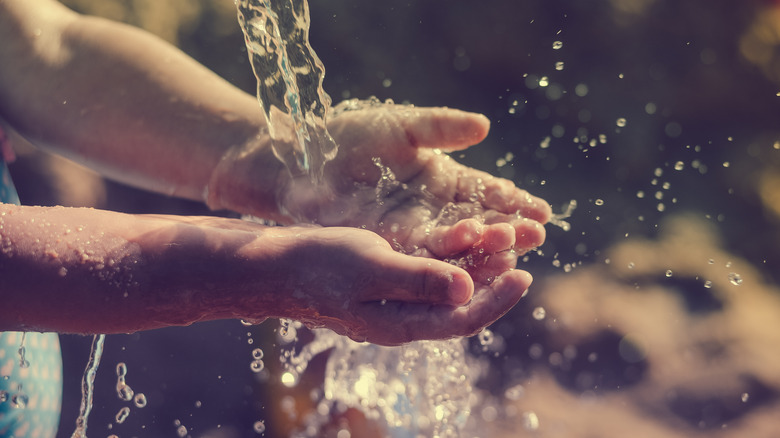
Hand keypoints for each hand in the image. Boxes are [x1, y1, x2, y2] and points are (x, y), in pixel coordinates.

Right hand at [250, 225, 531, 345]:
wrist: (276, 265)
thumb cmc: (319, 263)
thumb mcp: (372, 266)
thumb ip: (419, 280)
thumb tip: (466, 292)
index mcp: (401, 323)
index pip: (463, 319)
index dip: (497, 300)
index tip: (526, 273)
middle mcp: (401, 319)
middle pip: (459, 308)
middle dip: (493, 283)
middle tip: (523, 255)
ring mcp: (391, 303)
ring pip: (445, 291)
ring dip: (475, 271)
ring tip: (503, 247)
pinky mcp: (383, 284)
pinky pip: (427, 277)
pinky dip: (449, 261)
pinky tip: (462, 241)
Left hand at [279, 103, 549, 280]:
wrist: (302, 162)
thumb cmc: (350, 136)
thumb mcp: (401, 126)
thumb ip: (440, 127)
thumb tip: (484, 127)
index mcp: (444, 178)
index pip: (486, 193)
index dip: (513, 202)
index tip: (543, 211)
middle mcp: (435, 209)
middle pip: (479, 222)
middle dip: (508, 229)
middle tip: (536, 235)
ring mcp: (414, 229)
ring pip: (455, 243)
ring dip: (483, 248)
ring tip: (512, 250)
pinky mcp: (390, 245)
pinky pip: (424, 256)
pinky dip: (446, 260)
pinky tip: (469, 263)